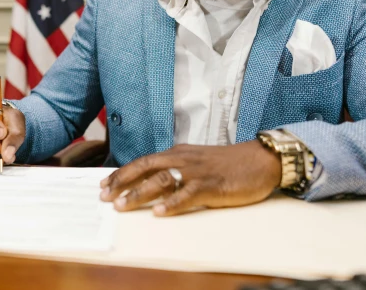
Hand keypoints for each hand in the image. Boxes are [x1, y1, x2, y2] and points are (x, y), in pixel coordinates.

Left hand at [99, 141, 281, 216]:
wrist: (260, 159)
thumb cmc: (229, 164)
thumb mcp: (197, 162)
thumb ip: (177, 168)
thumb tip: (153, 182)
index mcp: (178, 153)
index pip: (144, 161)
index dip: (123, 173)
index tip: (105, 185)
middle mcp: (183, 159)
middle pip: (146, 167)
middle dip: (123, 182)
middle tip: (105, 197)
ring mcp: (197, 172)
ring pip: (162, 180)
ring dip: (140, 193)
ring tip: (123, 205)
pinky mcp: (212, 185)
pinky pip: (188, 194)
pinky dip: (172, 204)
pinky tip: (159, 212)